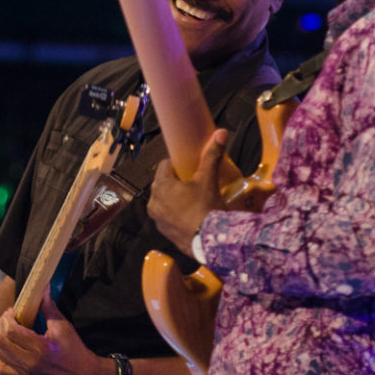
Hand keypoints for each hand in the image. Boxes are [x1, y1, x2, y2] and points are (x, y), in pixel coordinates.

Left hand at [0, 291, 108, 374]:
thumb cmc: (75, 350)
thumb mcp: (64, 327)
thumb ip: (49, 308)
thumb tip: (42, 289)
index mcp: (40, 348)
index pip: (11, 331)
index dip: (7, 318)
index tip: (13, 311)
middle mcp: (29, 362)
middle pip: (0, 342)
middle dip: (1, 326)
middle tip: (9, 318)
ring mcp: (24, 373)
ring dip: (0, 339)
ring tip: (9, 331)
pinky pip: (2, 369)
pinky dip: (1, 357)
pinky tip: (10, 349)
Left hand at [147, 129, 228, 254]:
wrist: (209, 241)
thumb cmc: (205, 208)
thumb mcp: (209, 178)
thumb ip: (212, 155)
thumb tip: (221, 133)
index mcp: (160, 186)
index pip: (165, 165)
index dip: (177, 164)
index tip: (189, 166)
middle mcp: (153, 203)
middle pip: (165, 184)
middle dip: (177, 182)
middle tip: (196, 182)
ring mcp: (158, 220)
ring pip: (166, 202)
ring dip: (177, 199)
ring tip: (196, 199)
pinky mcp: (165, 234)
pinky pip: (170, 218)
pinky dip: (178, 215)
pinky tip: (193, 215)